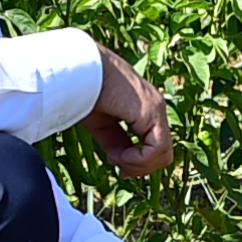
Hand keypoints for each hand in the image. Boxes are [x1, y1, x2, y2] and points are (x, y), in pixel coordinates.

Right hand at [86, 42, 173, 176]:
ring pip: (163, 154)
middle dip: (141, 168)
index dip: (140, 163)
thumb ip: (116, 143)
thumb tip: (122, 164)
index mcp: (145, 110)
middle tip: (121, 170)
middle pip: (162, 153)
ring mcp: (156, 109)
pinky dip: (138, 159)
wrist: (79, 71)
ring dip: (138, 165)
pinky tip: (120, 155)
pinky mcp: (151, 112)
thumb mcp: (102, 125)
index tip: (121, 170)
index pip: (155, 146)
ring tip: (118, 159)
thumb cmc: (84, 93)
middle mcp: (156, 109)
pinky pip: (156, 149)